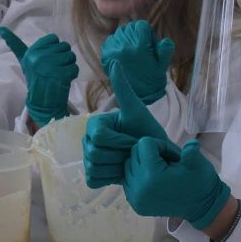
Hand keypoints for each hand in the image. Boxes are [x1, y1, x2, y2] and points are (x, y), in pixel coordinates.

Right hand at [0, 26, 78, 126]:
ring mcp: (50, 67)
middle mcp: (39, 58)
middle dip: (63, 57)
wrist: (41, 102)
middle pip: (64, 46)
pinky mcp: (61, 76)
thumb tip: (2, 29)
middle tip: (54, 68)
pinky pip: (75, 67)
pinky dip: (73, 74)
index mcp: (31, 53)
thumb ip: (15, 44)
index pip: (54, 38)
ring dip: (69, 65)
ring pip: (71, 56)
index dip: (54, 48)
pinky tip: (65, 79)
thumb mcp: (24, 61)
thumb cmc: (35, 78)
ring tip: (60, 73)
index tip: (48, 58)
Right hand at [82, 63, 169, 188]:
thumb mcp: (136, 110)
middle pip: (95, 153)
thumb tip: (115, 62)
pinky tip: (121, 173)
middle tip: (132, 153)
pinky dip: (109, 179)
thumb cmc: (146, 132)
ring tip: (128, 163)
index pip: (100, 136)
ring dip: (116, 167)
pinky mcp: (91, 176)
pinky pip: (94, 180)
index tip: (134, 140)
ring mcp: (87, 159)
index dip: (120, 141)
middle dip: (120, 154)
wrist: (154, 158)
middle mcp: (86, 140)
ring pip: (94, 167)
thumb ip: (123, 88)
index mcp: (94, 123)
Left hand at [101, 20, 175, 104]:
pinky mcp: (106, 56)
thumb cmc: (153, 76)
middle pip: (130, 27)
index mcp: (139, 48)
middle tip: (141, 48)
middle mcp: (125, 48)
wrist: (138, 93)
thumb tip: (166, 41)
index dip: (147, 32)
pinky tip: (123, 53)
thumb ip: (166, 51)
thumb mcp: (163, 64)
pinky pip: (110, 40)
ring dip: (126, 38)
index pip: (141, 25)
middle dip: (136, 34)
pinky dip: (116, 43)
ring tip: (132, 51)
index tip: (149, 42)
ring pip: (119, 32)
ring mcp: (113, 51)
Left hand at [124, 137, 230, 228]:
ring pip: (128, 165)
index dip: (161, 145)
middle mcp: (139, 187)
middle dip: (150, 154)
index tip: (173, 156)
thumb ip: (192, 153)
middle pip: (134, 153)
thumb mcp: (198, 165)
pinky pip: (128, 179)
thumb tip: (194, 143)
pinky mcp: (134, 204)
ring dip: (142, 164)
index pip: (144, 143)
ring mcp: (135, 197)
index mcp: (152, 175)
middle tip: (167, 164)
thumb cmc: (200, 182)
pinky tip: (153, 181)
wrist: (201, 207)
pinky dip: (138, 176)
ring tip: (160, 172)